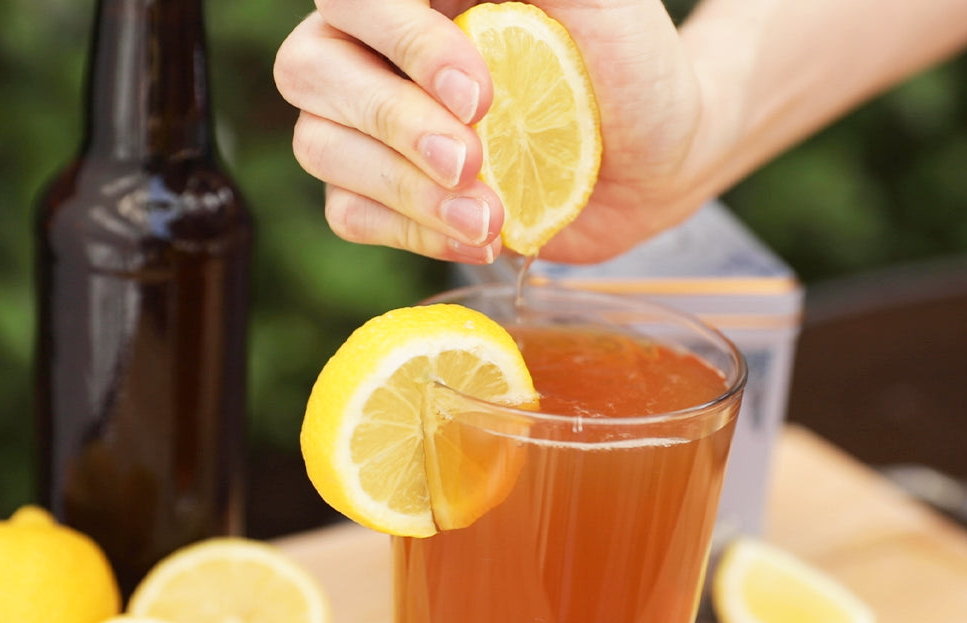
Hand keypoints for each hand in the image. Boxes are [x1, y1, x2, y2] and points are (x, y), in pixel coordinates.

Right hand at [274, 0, 707, 264]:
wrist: (655, 154)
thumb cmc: (628, 62)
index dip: (402, 43)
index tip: (480, 95)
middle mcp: (374, 48)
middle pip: (310, 70)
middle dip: (396, 123)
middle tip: (475, 161)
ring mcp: (371, 123)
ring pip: (320, 147)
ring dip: (406, 191)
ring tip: (491, 218)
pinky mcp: (385, 192)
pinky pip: (347, 212)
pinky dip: (412, 232)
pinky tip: (481, 235)